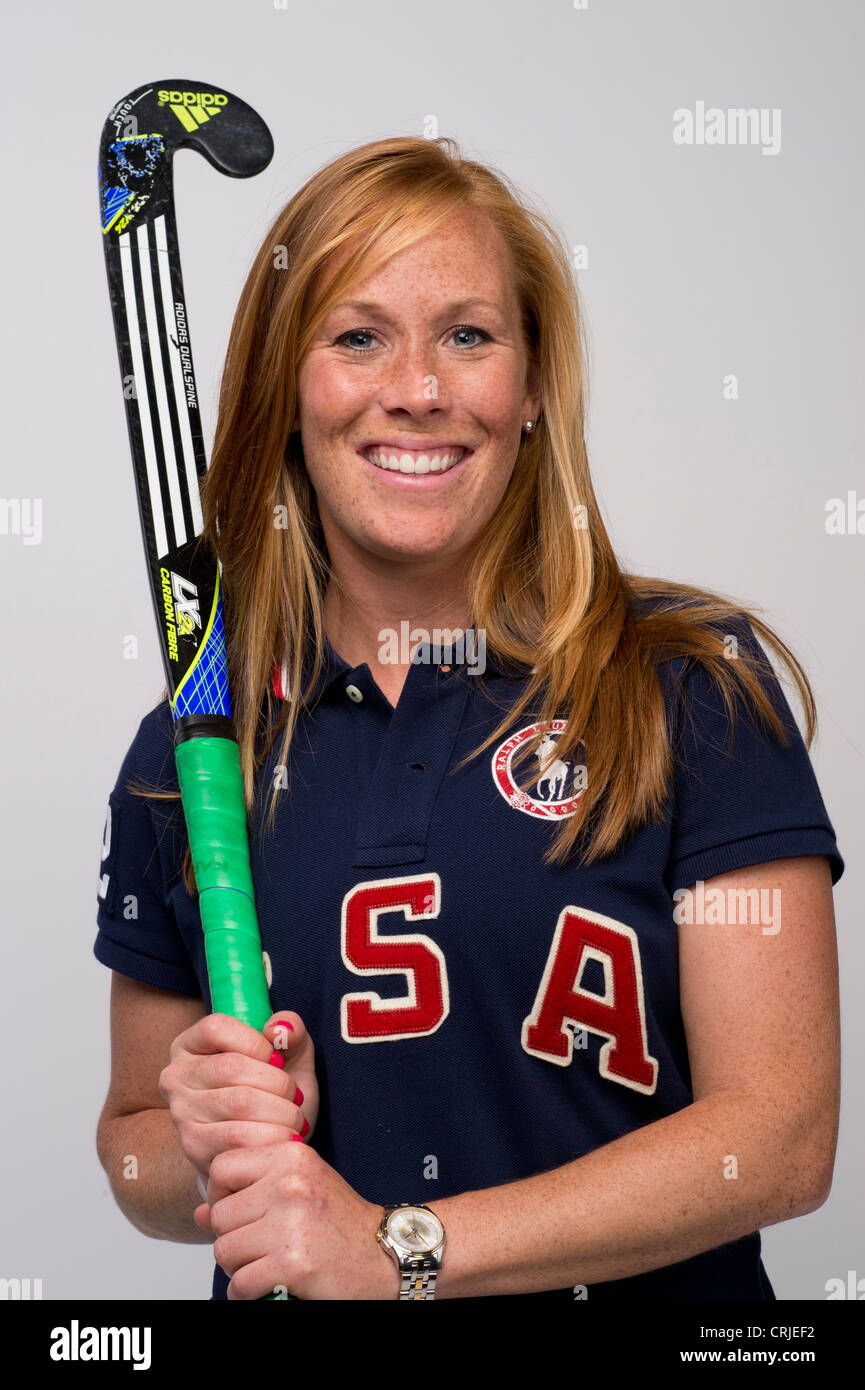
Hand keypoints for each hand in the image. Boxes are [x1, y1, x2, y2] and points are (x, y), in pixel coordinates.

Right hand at [158, 1010, 318, 1188]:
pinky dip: (273, 1137)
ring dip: (281, 1112)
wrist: (258, 1149)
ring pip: (239, 1103)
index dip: (256, 1042)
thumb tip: (279, 1029)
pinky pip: (240, 1138)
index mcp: (190, 1044)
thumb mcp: (288, 1054)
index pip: (217, 1028)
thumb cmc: (271, 1094)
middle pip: (231, 1067)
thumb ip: (291, 1031)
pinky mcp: (194, 1146)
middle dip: (278, 1082)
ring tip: (295, 1118)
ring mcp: (182, 1113)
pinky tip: (285, 1137)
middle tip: (296, 1097)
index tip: (278, 1059)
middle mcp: (176, 1076)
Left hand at [194, 1142, 396, 1299]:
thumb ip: (250, 1193)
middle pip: (219, 1215)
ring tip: (264, 1265)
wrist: (385, 1255)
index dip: (221, 1193)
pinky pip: (240, 1284)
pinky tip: (267, 1287)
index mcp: (290, 1156)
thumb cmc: (341, 1222)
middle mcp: (289, 1183)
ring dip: (239, 1267)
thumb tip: (199, 1211)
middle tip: (258, 1247)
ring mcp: (290, 1224)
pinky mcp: (291, 1264)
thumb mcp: (299, 1189)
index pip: (222, 1167)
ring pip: (225, 1250)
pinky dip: (246, 1294)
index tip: (240, 1211)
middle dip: (231, 1237)